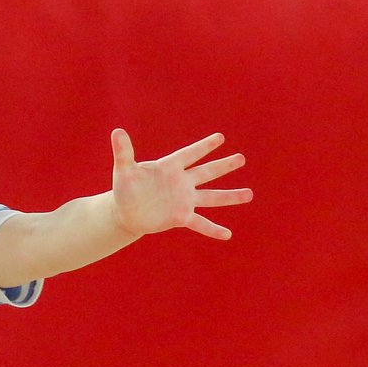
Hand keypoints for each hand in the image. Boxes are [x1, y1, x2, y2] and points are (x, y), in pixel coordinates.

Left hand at [107, 130, 251, 240]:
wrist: (127, 212)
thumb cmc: (125, 188)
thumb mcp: (124, 170)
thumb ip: (123, 152)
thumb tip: (117, 131)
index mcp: (169, 167)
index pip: (190, 155)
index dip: (204, 147)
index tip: (220, 138)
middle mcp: (181, 182)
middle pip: (206, 172)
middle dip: (223, 166)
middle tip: (241, 158)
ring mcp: (184, 200)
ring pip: (211, 197)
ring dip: (230, 196)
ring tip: (250, 194)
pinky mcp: (181, 217)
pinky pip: (200, 223)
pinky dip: (213, 229)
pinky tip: (227, 235)